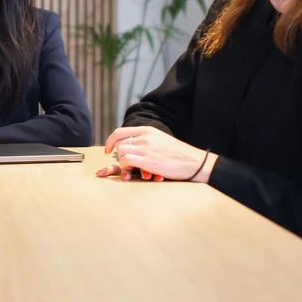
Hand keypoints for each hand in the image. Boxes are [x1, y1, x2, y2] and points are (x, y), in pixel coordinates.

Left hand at [95, 126, 213, 182]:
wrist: (193, 162)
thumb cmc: (178, 154)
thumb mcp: (161, 139)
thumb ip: (146, 139)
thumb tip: (132, 144)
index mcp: (148, 130)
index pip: (120, 132)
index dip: (110, 141)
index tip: (108, 150)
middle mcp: (145, 137)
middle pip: (119, 143)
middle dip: (117, 154)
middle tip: (124, 163)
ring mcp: (146, 148)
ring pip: (121, 151)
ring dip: (122, 161)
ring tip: (130, 168)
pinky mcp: (148, 160)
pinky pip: (126, 160)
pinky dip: (125, 167)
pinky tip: (132, 171)